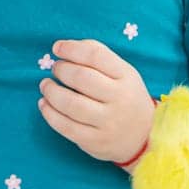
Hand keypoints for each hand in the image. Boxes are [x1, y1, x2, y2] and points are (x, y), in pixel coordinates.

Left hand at [38, 39, 153, 164]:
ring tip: (45, 85)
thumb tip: (66, 47)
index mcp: (126, 76)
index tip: (57, 48)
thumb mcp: (123, 73)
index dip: (72, 48)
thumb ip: (99, 57)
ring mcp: (108, 122)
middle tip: (55, 69)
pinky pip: (66, 127)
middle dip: (61, 69)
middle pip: (81, 78)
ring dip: (51, 91)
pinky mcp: (95, 141)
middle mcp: (119, 98)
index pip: (96, 55)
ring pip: (71, 104)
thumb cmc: (125, 97)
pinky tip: (44, 104)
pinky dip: (50, 113)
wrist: (143, 136)